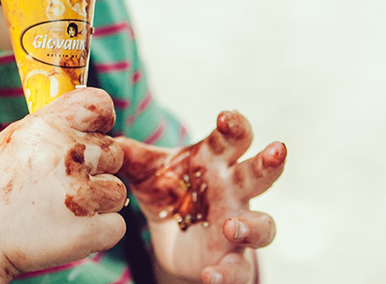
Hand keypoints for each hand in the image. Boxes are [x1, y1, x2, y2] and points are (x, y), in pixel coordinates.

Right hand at [0, 88, 128, 280]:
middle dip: (96, 168)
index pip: (98, 104)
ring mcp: (78, 194)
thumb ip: (53, 124)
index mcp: (46, 126)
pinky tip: (67, 229)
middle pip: (114, 153)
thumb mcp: (15, 139)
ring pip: (117, 191)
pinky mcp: (88, 230)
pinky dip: (98, 232)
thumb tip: (89, 115)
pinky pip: (116, 225)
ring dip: (98, 203)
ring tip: (62, 209)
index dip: (102, 120)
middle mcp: (65, 155)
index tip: (93, 134)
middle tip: (63, 184)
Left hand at [116, 111, 285, 283]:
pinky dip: (228, 275)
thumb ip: (130, 155)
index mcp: (216, 161)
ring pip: (263, 225)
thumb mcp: (146, 171)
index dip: (234, 126)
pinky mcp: (232, 259)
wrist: (171, 235)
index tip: (225, 117)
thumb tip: (108, 140)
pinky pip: (239, 269)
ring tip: (231, 225)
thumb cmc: (169, 190)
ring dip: (253, 225)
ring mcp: (238, 225)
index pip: (232, 138)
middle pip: (259, 174)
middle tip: (277, 149)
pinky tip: (211, 276)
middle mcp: (234, 191)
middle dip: (270, 162)